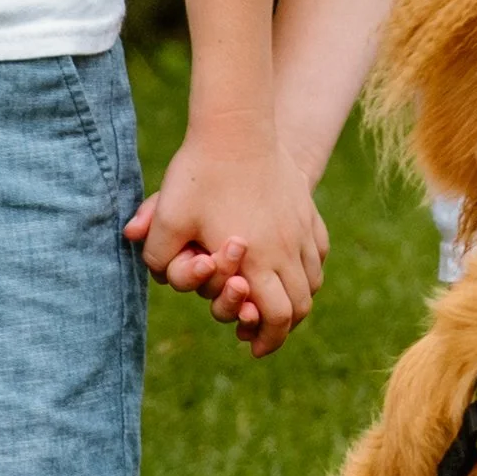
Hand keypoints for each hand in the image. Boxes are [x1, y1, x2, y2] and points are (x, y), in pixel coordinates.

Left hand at [124, 136, 327, 356]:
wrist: (236, 127)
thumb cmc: (200, 174)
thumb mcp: (168, 217)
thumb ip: (159, 255)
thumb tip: (158, 274)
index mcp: (256, 259)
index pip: (275, 316)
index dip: (267, 339)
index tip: (254, 348)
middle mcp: (287, 249)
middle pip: (300, 305)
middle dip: (284, 327)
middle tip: (265, 335)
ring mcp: (301, 228)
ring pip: (313, 280)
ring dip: (297, 299)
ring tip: (278, 305)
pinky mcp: (306, 209)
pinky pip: (318, 251)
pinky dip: (309, 269)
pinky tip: (292, 268)